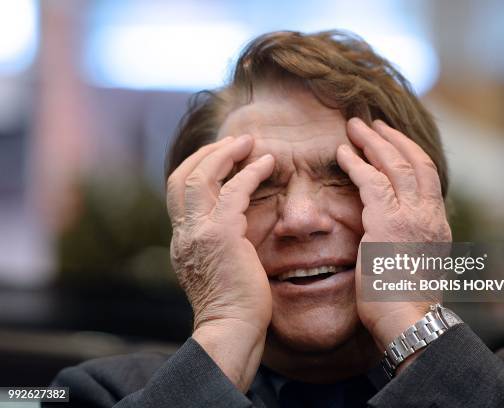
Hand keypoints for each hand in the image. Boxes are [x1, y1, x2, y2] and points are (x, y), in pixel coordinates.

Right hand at [166, 134, 274, 390]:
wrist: (232, 331)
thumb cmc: (234, 307)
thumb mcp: (217, 270)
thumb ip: (215, 246)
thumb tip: (232, 230)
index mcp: (182, 241)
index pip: (178, 192)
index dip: (198, 167)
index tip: (220, 156)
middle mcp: (184, 233)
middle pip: (183, 177)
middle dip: (208, 153)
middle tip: (235, 141)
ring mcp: (199, 233)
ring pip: (202, 177)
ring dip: (227, 154)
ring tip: (250, 142)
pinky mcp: (220, 235)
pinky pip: (235, 191)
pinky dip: (251, 172)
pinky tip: (269, 164)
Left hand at [336, 118, 450, 360]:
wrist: (407, 320)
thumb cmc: (405, 300)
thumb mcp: (415, 264)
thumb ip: (408, 240)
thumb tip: (394, 232)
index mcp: (436, 223)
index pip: (427, 175)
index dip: (409, 152)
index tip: (392, 141)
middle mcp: (429, 214)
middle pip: (414, 162)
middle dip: (391, 138)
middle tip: (372, 123)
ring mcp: (412, 216)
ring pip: (394, 165)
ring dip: (372, 142)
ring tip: (355, 127)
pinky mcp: (387, 222)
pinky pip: (370, 182)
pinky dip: (355, 164)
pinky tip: (342, 153)